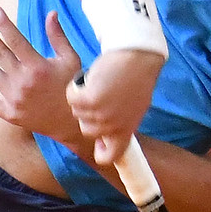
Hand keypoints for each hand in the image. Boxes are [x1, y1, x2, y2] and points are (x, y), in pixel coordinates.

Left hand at [0, 8, 84, 144]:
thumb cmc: (72, 88)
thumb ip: (58, 37)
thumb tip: (51, 13)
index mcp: (38, 67)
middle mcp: (23, 82)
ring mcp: (14, 99)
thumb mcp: (70, 60)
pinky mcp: (10, 114)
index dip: (4, 23)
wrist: (73, 124)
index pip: (16, 40)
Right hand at [68, 47, 164, 168]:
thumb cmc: (138, 77)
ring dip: (81, 97)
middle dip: (88, 113)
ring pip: (77, 112)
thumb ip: (121, 122)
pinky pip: (72, 98)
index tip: (97, 142)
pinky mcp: (89, 99)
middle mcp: (112, 126)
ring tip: (96, 84)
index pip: (110, 156)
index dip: (100, 151)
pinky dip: (75, 87)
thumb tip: (106, 135)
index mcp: (126, 131)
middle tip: (97, 96)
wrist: (138, 55)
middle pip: (86, 129)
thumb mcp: (135, 107)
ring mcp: (100, 114)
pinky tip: (87, 78)